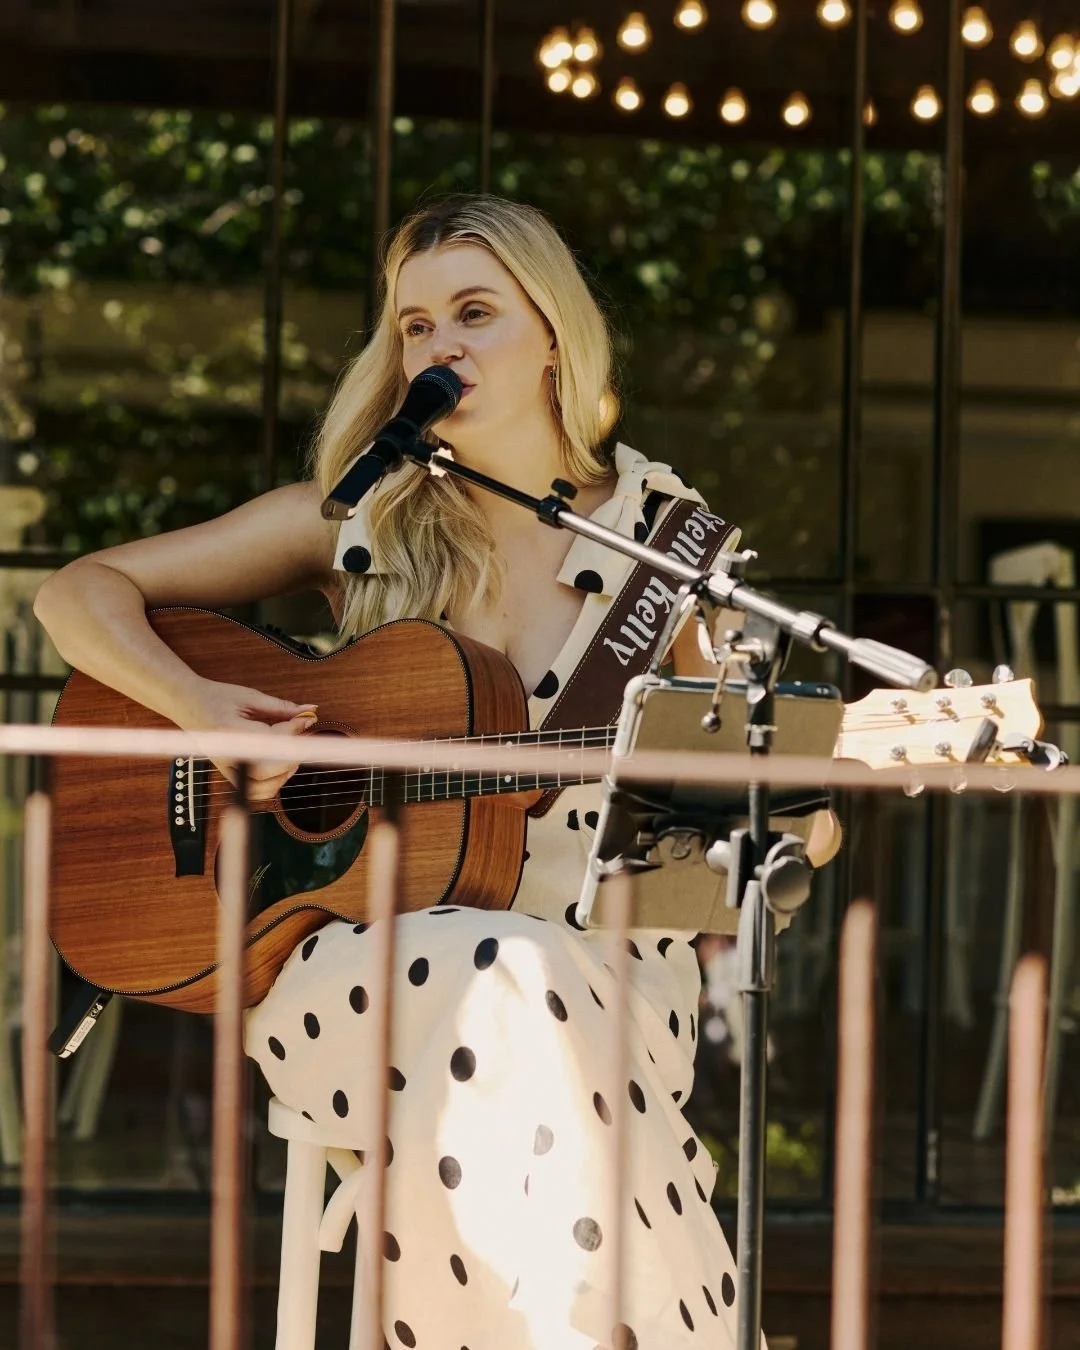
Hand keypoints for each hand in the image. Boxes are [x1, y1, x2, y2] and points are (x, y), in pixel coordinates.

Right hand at [177, 679, 318, 802]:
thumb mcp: (249, 696)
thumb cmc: (215, 698)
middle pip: (266, 771)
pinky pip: (255, 791)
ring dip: (284, 773)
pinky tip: (281, 765)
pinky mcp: (230, 774)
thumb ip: (280, 708)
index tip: (306, 719)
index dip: (295, 730)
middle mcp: (226, 755)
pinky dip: (273, 784)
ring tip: (292, 751)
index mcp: (229, 731)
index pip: (270, 740)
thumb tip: (309, 712)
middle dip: (292, 755)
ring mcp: (227, 768)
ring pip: (261, 788)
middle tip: (302, 736)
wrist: (187, 704)